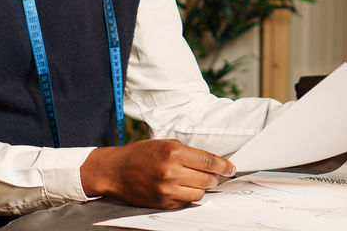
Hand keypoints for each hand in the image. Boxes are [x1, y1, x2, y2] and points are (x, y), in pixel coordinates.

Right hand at [80, 139, 234, 208]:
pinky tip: (181, 188)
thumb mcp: (166, 144)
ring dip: (201, 188)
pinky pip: (186, 202)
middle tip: (212, 174)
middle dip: (214, 177)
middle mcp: (171, 171)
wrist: (115, 171)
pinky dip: (188, 196)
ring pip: (199, 193)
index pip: (208, 161)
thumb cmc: (141, 154)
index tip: (231, 168)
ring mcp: (166, 189)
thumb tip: (211, 163)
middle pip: (207, 179)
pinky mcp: (162, 202)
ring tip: (193, 181)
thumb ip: (189, 153)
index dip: (224, 166)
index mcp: (174, 152)